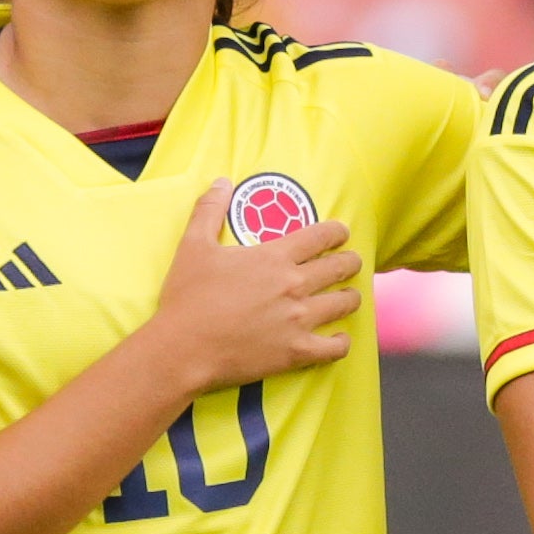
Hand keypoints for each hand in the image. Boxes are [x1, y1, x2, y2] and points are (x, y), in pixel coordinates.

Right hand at [144, 178, 360, 391]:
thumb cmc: (187, 296)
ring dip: (350, 297)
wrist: (183, 347)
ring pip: (344, 304)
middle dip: (350, 262)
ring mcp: (299, 320)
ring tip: (349, 297)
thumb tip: (222, 181)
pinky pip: (335, 347)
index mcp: (274, 257)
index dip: (336, 232)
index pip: (320, 236)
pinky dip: (342, 342)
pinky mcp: (297, 351)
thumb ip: (209, 210)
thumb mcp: (193, 245)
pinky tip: (339, 338)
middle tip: (350, 262)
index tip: (341, 233)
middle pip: (340, 267)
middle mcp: (294, 285)